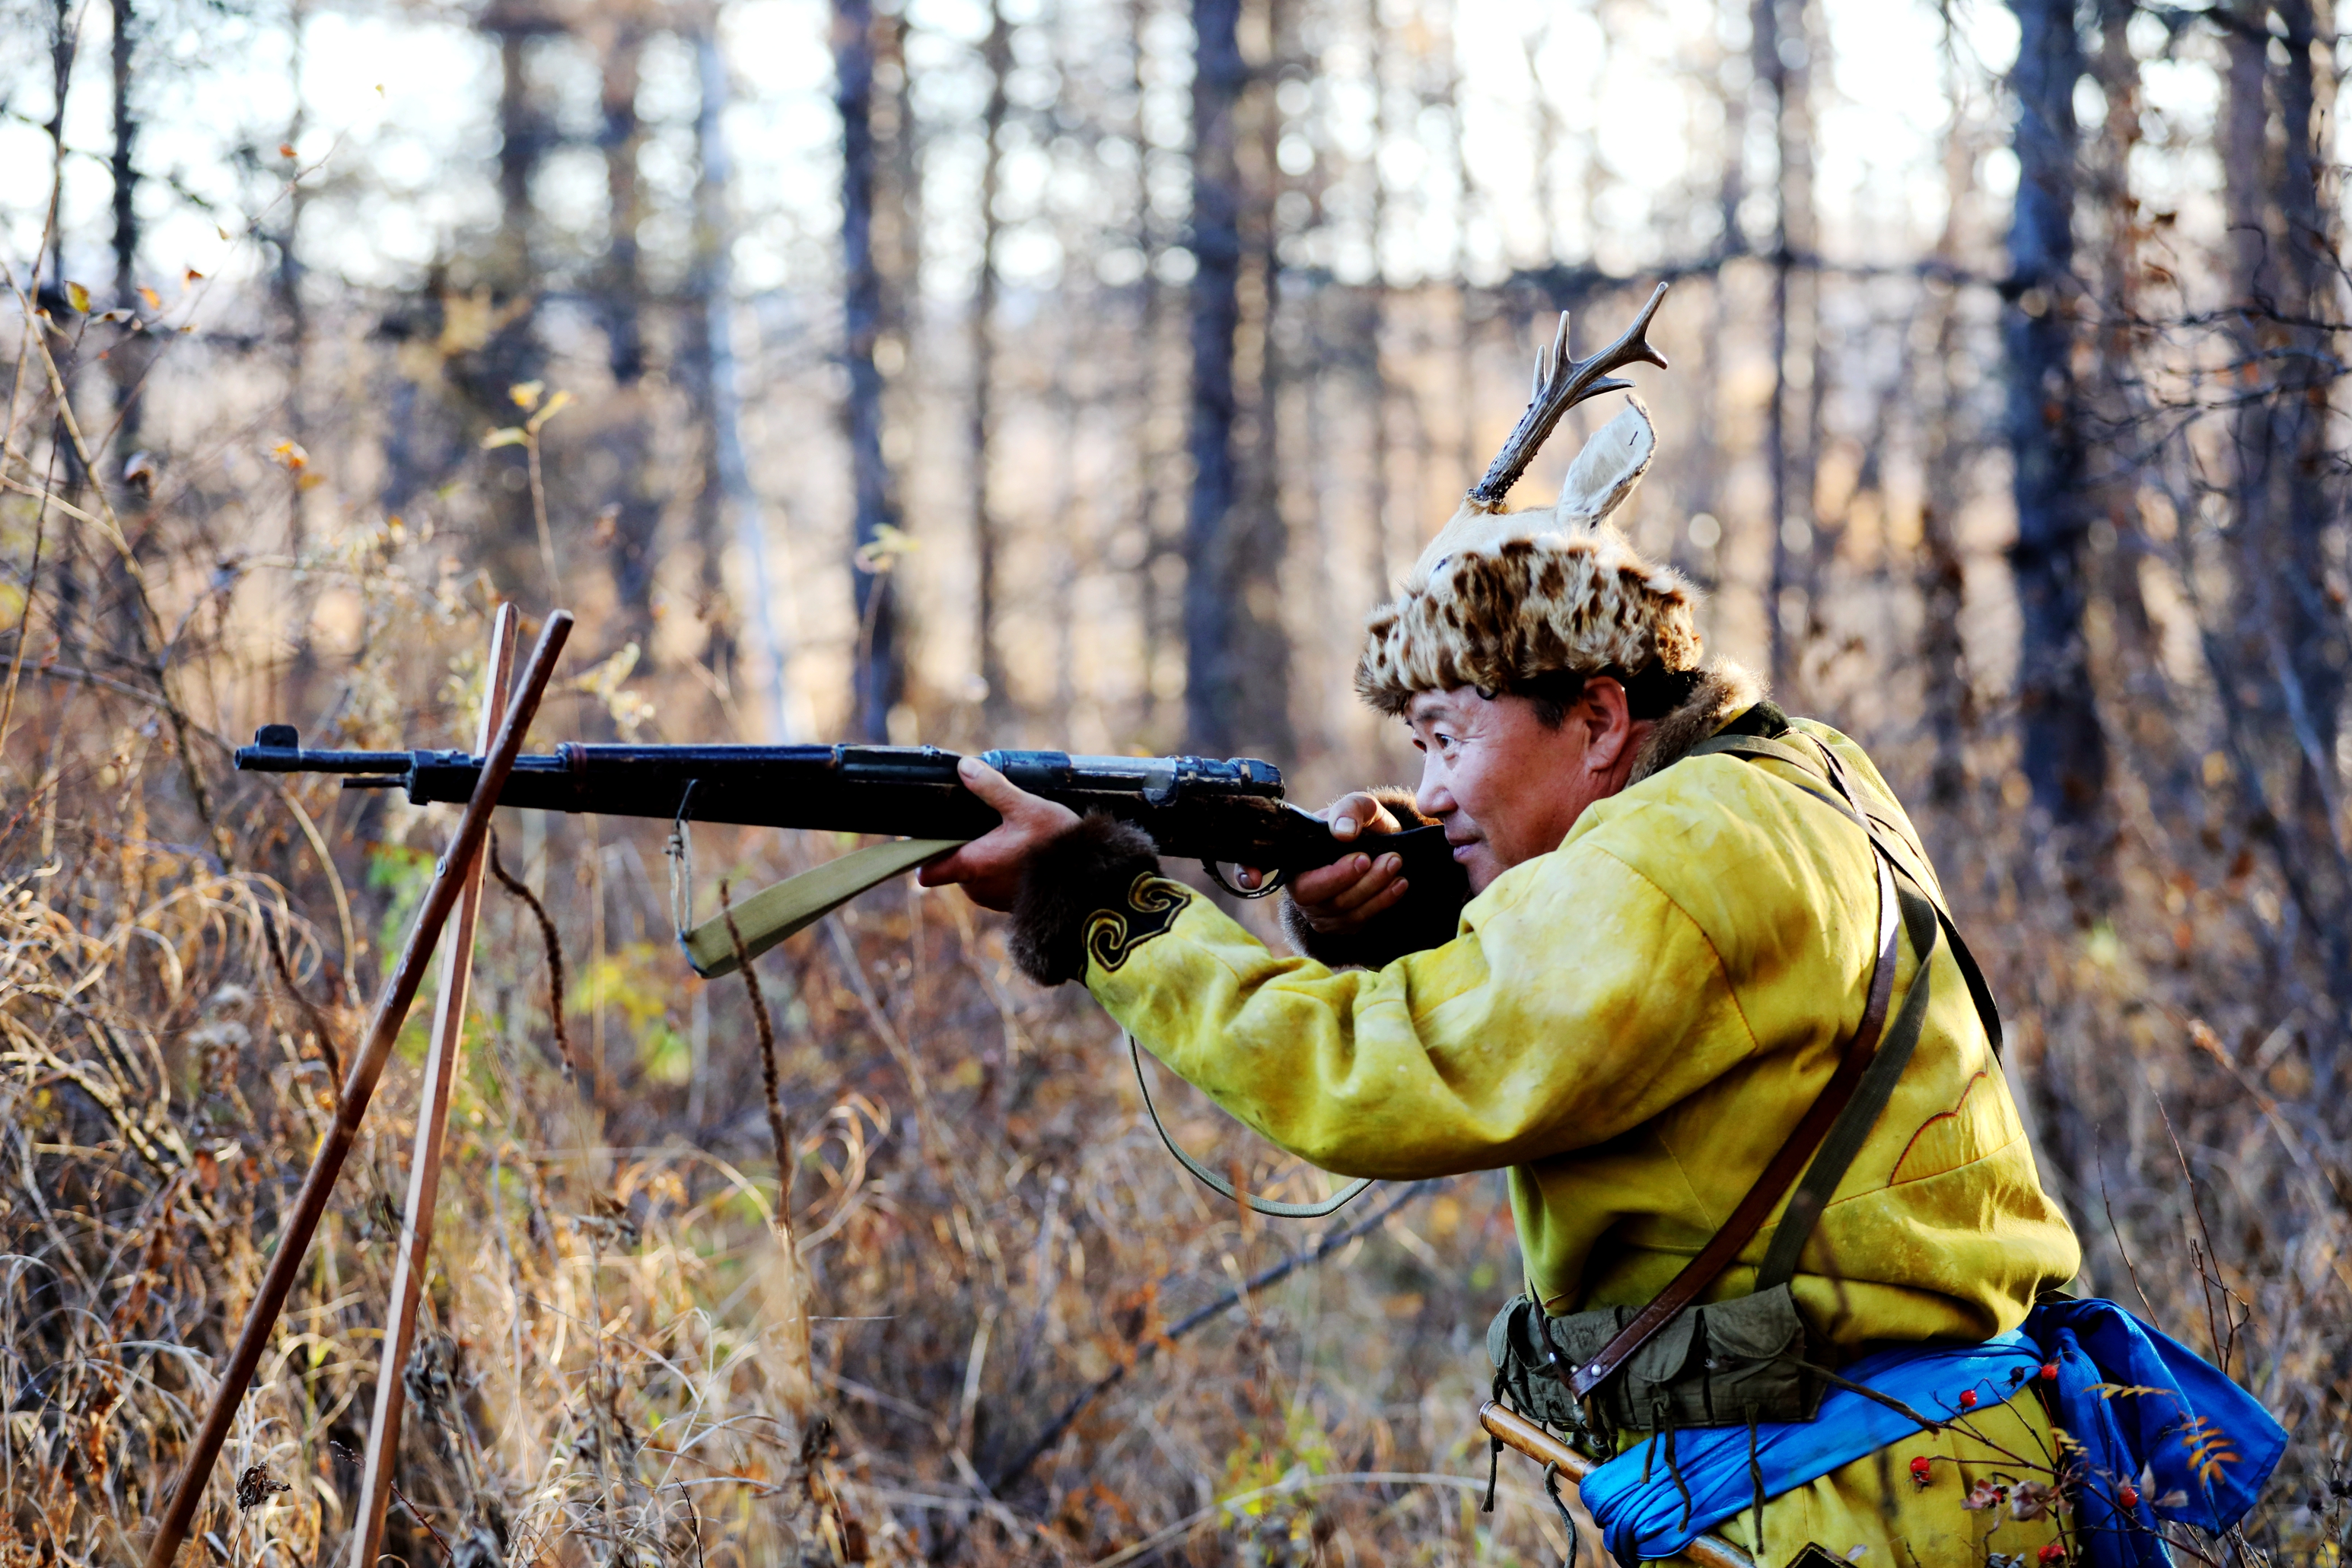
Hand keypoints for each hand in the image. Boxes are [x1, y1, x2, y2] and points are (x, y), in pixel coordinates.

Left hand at [916, 756, 1081, 911]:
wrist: (1089, 882)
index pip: (926, 870)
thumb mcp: (1025, 808)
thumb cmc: (1057, 847)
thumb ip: (992, 787)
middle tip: (985, 821)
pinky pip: (992, 882)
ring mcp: (992, 899)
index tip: (929, 832)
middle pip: (952, 863)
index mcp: (972, 866)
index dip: (922, 852)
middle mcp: (976, 889)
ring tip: (1008, 834)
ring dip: (983, 854)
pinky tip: (1020, 851)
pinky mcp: (1008, 904)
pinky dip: (999, 867)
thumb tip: (965, 767)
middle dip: (963, 843)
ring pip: (973, 872)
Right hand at [1244, 791, 1411, 934]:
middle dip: (1342, 878)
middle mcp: (1298, 885)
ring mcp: (1318, 910)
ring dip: (1371, 887)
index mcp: (1292, 853)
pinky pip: (1359, 921)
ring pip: (1339, 909)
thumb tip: (1343, 832)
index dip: (1247, 871)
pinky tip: (1399, 883)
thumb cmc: (1360, 826)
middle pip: (1310, 894)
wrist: (1385, 850)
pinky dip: (1382, 902)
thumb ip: (1351, 810)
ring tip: (1395, 863)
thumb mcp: (1359, 808)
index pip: (1254, 863)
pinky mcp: (1341, 925)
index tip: (1254, 879)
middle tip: (1369, 857)